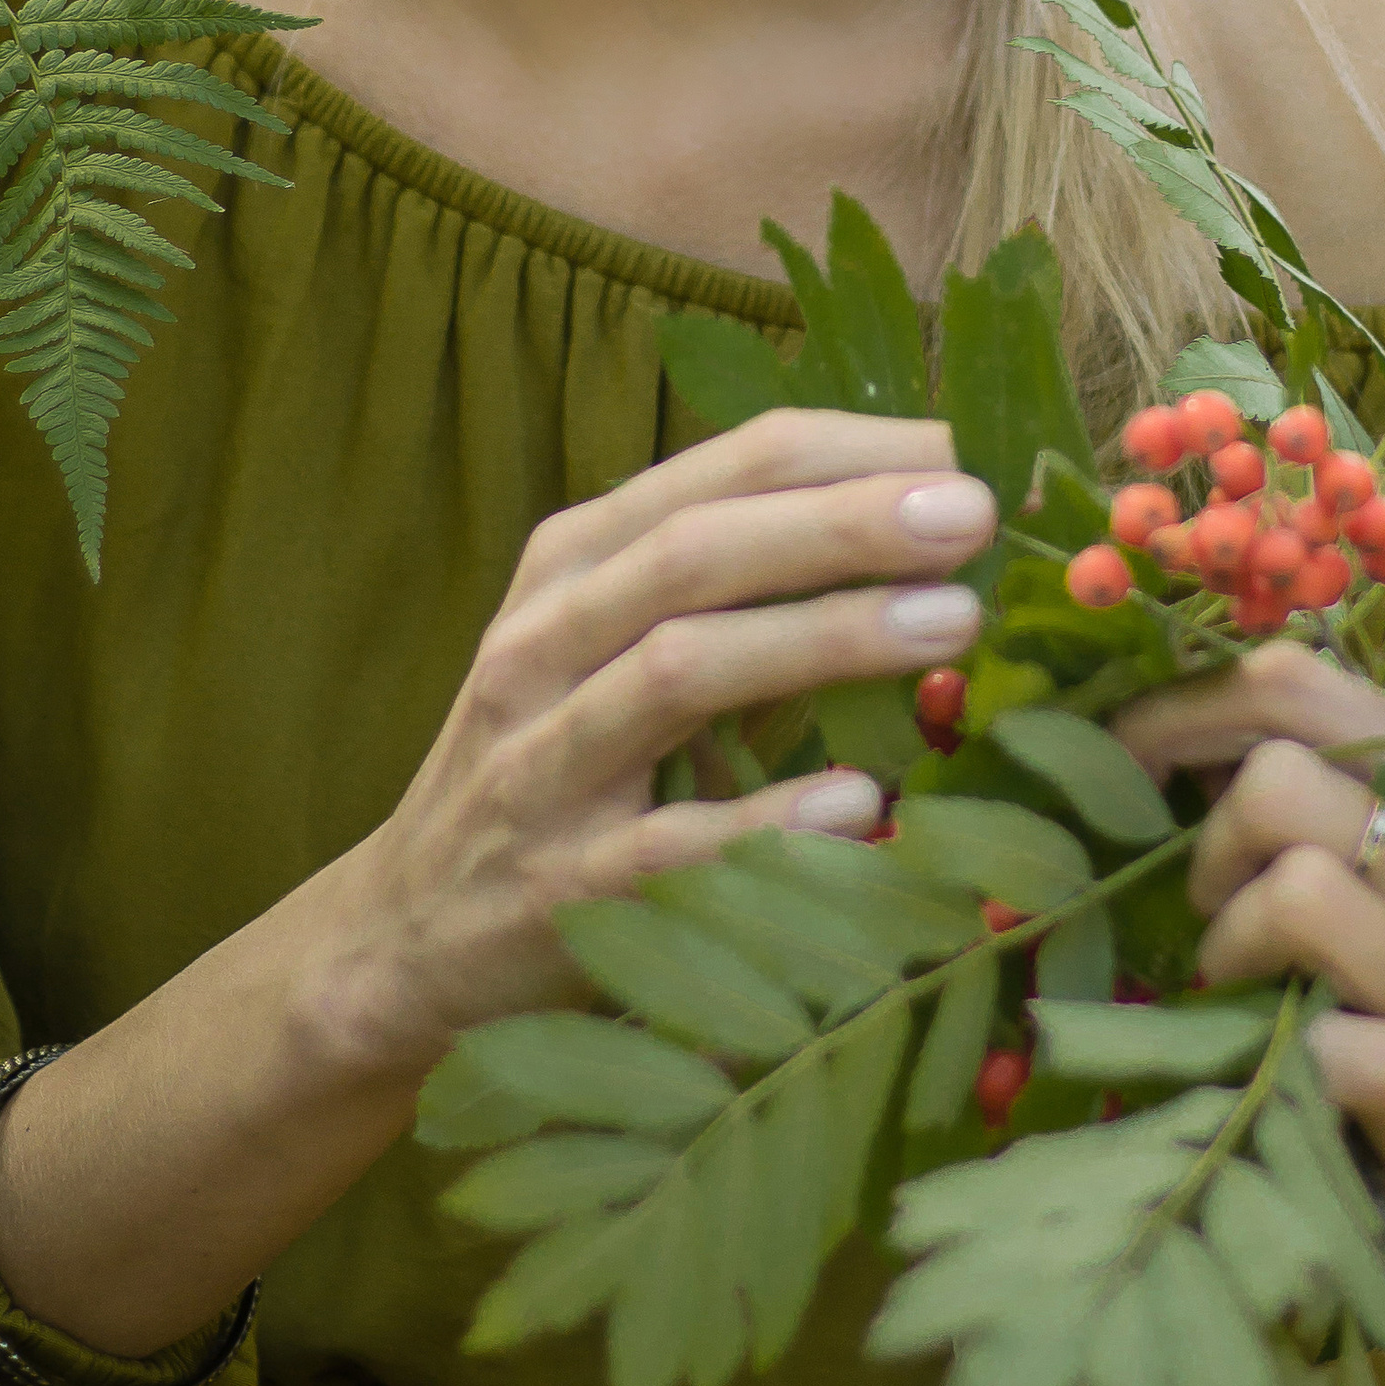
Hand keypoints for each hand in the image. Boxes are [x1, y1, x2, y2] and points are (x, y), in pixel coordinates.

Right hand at [317, 411, 996, 1074]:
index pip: (723, 469)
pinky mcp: (559, 889)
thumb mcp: (618, 647)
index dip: (854, 450)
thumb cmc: (558, 765)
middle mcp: (547, 644)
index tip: (973, 449)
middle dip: (845, 522)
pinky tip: (861, 801)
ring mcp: (543, 765)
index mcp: (576, 563)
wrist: (409, 936)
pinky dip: (768, 820)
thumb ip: (745, 587)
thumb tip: (936, 531)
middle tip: (976, 512)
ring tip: (951, 621)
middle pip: (699, 553)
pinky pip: (671, 845)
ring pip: (680, 672)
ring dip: (823, 637)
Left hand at [1117, 639, 1384, 1371]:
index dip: (1188, 707)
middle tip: (1217, 907)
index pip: (1309, 686)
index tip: (1133, 756)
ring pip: (1297, 890)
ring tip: (1243, 989)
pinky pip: (1325, 1045)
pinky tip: (1312, 1080)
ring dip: (1229, 943)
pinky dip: (1291, 1061)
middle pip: (1279, 778)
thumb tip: (1231, 752)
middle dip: (1208, 842)